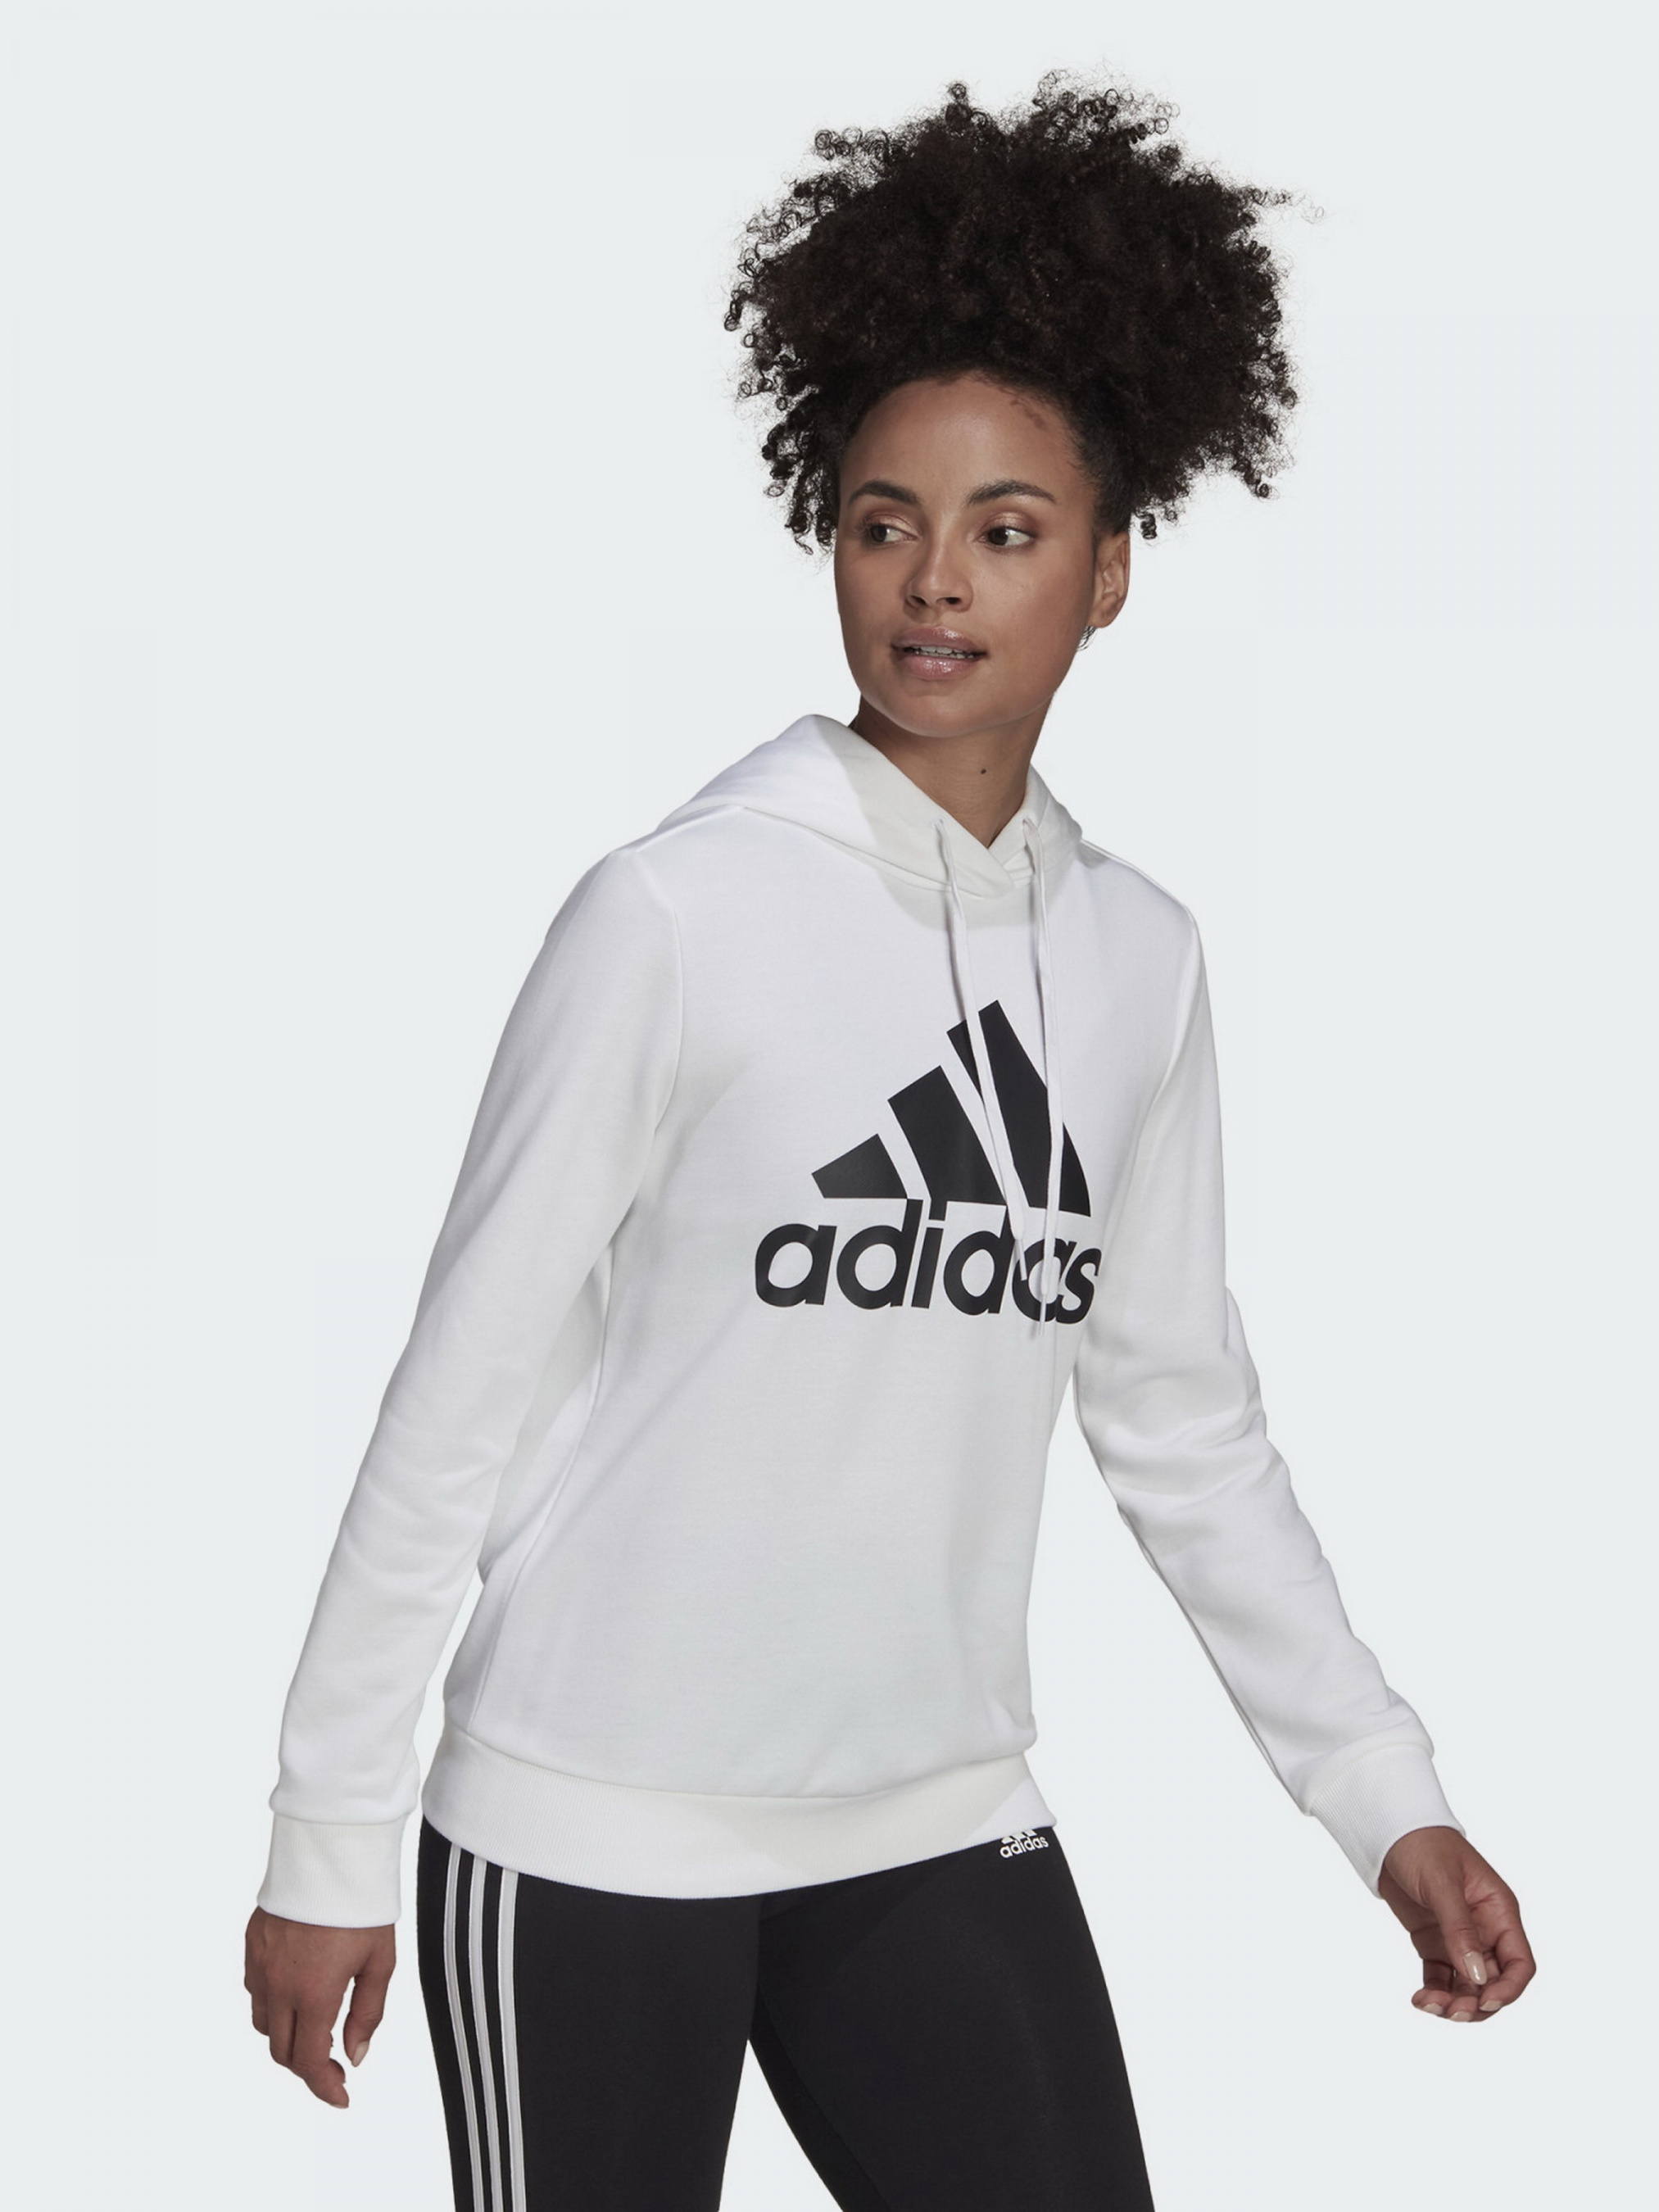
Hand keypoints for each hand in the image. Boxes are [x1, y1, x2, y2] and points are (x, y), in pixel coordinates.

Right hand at [244, 1905, 395, 2105]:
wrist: (331, 1853)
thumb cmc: (362, 1906)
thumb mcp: (380, 1962)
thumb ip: (367, 2013)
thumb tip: (354, 2056)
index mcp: (313, 1993)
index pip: (307, 2061)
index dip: (323, 2087)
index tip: (340, 2096)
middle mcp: (278, 1985)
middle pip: (280, 2050)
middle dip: (305, 2066)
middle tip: (331, 2063)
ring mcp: (260, 1965)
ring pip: (263, 2022)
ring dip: (286, 2035)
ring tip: (315, 2026)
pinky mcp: (252, 1945)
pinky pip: (255, 1989)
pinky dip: (272, 2003)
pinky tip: (296, 1992)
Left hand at [1379, 1826, 1533, 2023]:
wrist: (1389, 1830)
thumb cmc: (1423, 1844)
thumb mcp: (1442, 1884)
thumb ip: (1459, 1929)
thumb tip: (1476, 1977)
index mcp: (1499, 1912)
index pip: (1519, 1963)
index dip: (1509, 1989)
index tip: (1485, 2002)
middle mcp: (1485, 1930)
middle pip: (1494, 1982)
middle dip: (1478, 2003)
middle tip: (1452, 2012)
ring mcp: (1459, 1938)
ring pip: (1467, 1985)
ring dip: (1455, 2003)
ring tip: (1429, 2005)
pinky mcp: (1434, 1942)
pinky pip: (1442, 1977)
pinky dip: (1435, 1992)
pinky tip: (1421, 1999)